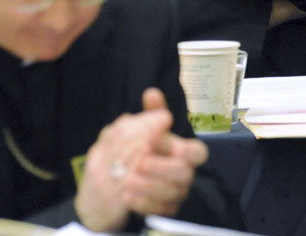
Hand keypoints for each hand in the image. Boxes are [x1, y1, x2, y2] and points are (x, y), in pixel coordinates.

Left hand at [75, 88, 206, 231]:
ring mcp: (174, 192)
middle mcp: (180, 171)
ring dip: (148, 185)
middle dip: (162, 168)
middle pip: (184, 173)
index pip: (198, 151)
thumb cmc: (128, 150)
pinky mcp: (164, 210)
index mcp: (177, 149)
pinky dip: (142, 202)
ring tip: (126, 180)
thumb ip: (146, 113)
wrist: (107, 182)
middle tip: (140, 162)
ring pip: (172, 193)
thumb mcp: (131, 129)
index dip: (189, 151)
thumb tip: (153, 94)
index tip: (175, 147)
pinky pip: (160, 210)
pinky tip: (126, 195)